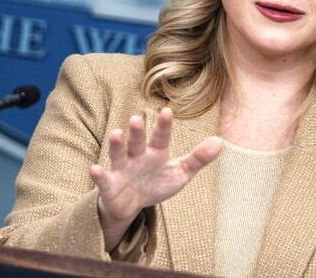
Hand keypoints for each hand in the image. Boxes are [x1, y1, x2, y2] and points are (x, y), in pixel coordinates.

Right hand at [90, 107, 221, 250]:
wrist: (131, 204)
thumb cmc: (156, 183)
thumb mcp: (180, 173)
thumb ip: (198, 158)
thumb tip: (220, 141)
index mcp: (155, 153)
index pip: (161, 138)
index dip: (164, 126)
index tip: (167, 111)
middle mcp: (137, 157)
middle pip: (137, 142)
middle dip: (137, 132)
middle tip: (137, 118)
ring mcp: (121, 169)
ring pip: (118, 155)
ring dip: (116, 145)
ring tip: (117, 133)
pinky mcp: (109, 185)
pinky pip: (103, 179)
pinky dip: (98, 174)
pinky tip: (95, 169)